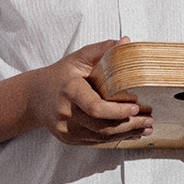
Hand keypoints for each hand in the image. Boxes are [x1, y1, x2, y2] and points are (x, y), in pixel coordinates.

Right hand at [27, 38, 150, 145]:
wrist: (34, 97)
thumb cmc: (61, 75)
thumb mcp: (78, 58)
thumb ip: (102, 50)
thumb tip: (126, 42)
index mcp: (70, 90)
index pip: (94, 107)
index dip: (117, 111)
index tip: (136, 108)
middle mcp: (66, 113)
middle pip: (102, 126)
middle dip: (129, 125)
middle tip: (149, 120)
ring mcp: (66, 129)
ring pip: (101, 137)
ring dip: (126, 134)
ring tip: (146, 128)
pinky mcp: (69, 139)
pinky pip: (96, 142)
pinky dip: (116, 138)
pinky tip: (131, 133)